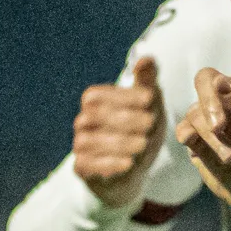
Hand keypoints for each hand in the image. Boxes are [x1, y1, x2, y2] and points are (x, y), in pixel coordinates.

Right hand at [72, 58, 165, 206]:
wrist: (132, 172)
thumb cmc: (139, 132)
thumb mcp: (148, 107)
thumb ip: (147, 83)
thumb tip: (146, 59)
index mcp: (93, 102)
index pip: (100, 95)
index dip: (124, 96)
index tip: (150, 100)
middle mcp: (82, 122)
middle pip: (95, 116)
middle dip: (125, 119)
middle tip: (151, 124)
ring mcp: (79, 146)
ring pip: (90, 141)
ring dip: (118, 142)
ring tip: (142, 144)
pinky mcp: (81, 169)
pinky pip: (87, 165)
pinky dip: (108, 165)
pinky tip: (129, 164)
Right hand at [175, 0, 230, 230]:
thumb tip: (220, 89)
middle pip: (207, 77)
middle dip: (210, 99)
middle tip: (224, 126)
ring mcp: (213, 115)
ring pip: (195, 107)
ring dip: (211, 132)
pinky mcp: (197, 135)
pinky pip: (185, 127)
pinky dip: (200, 143)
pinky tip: (216, 158)